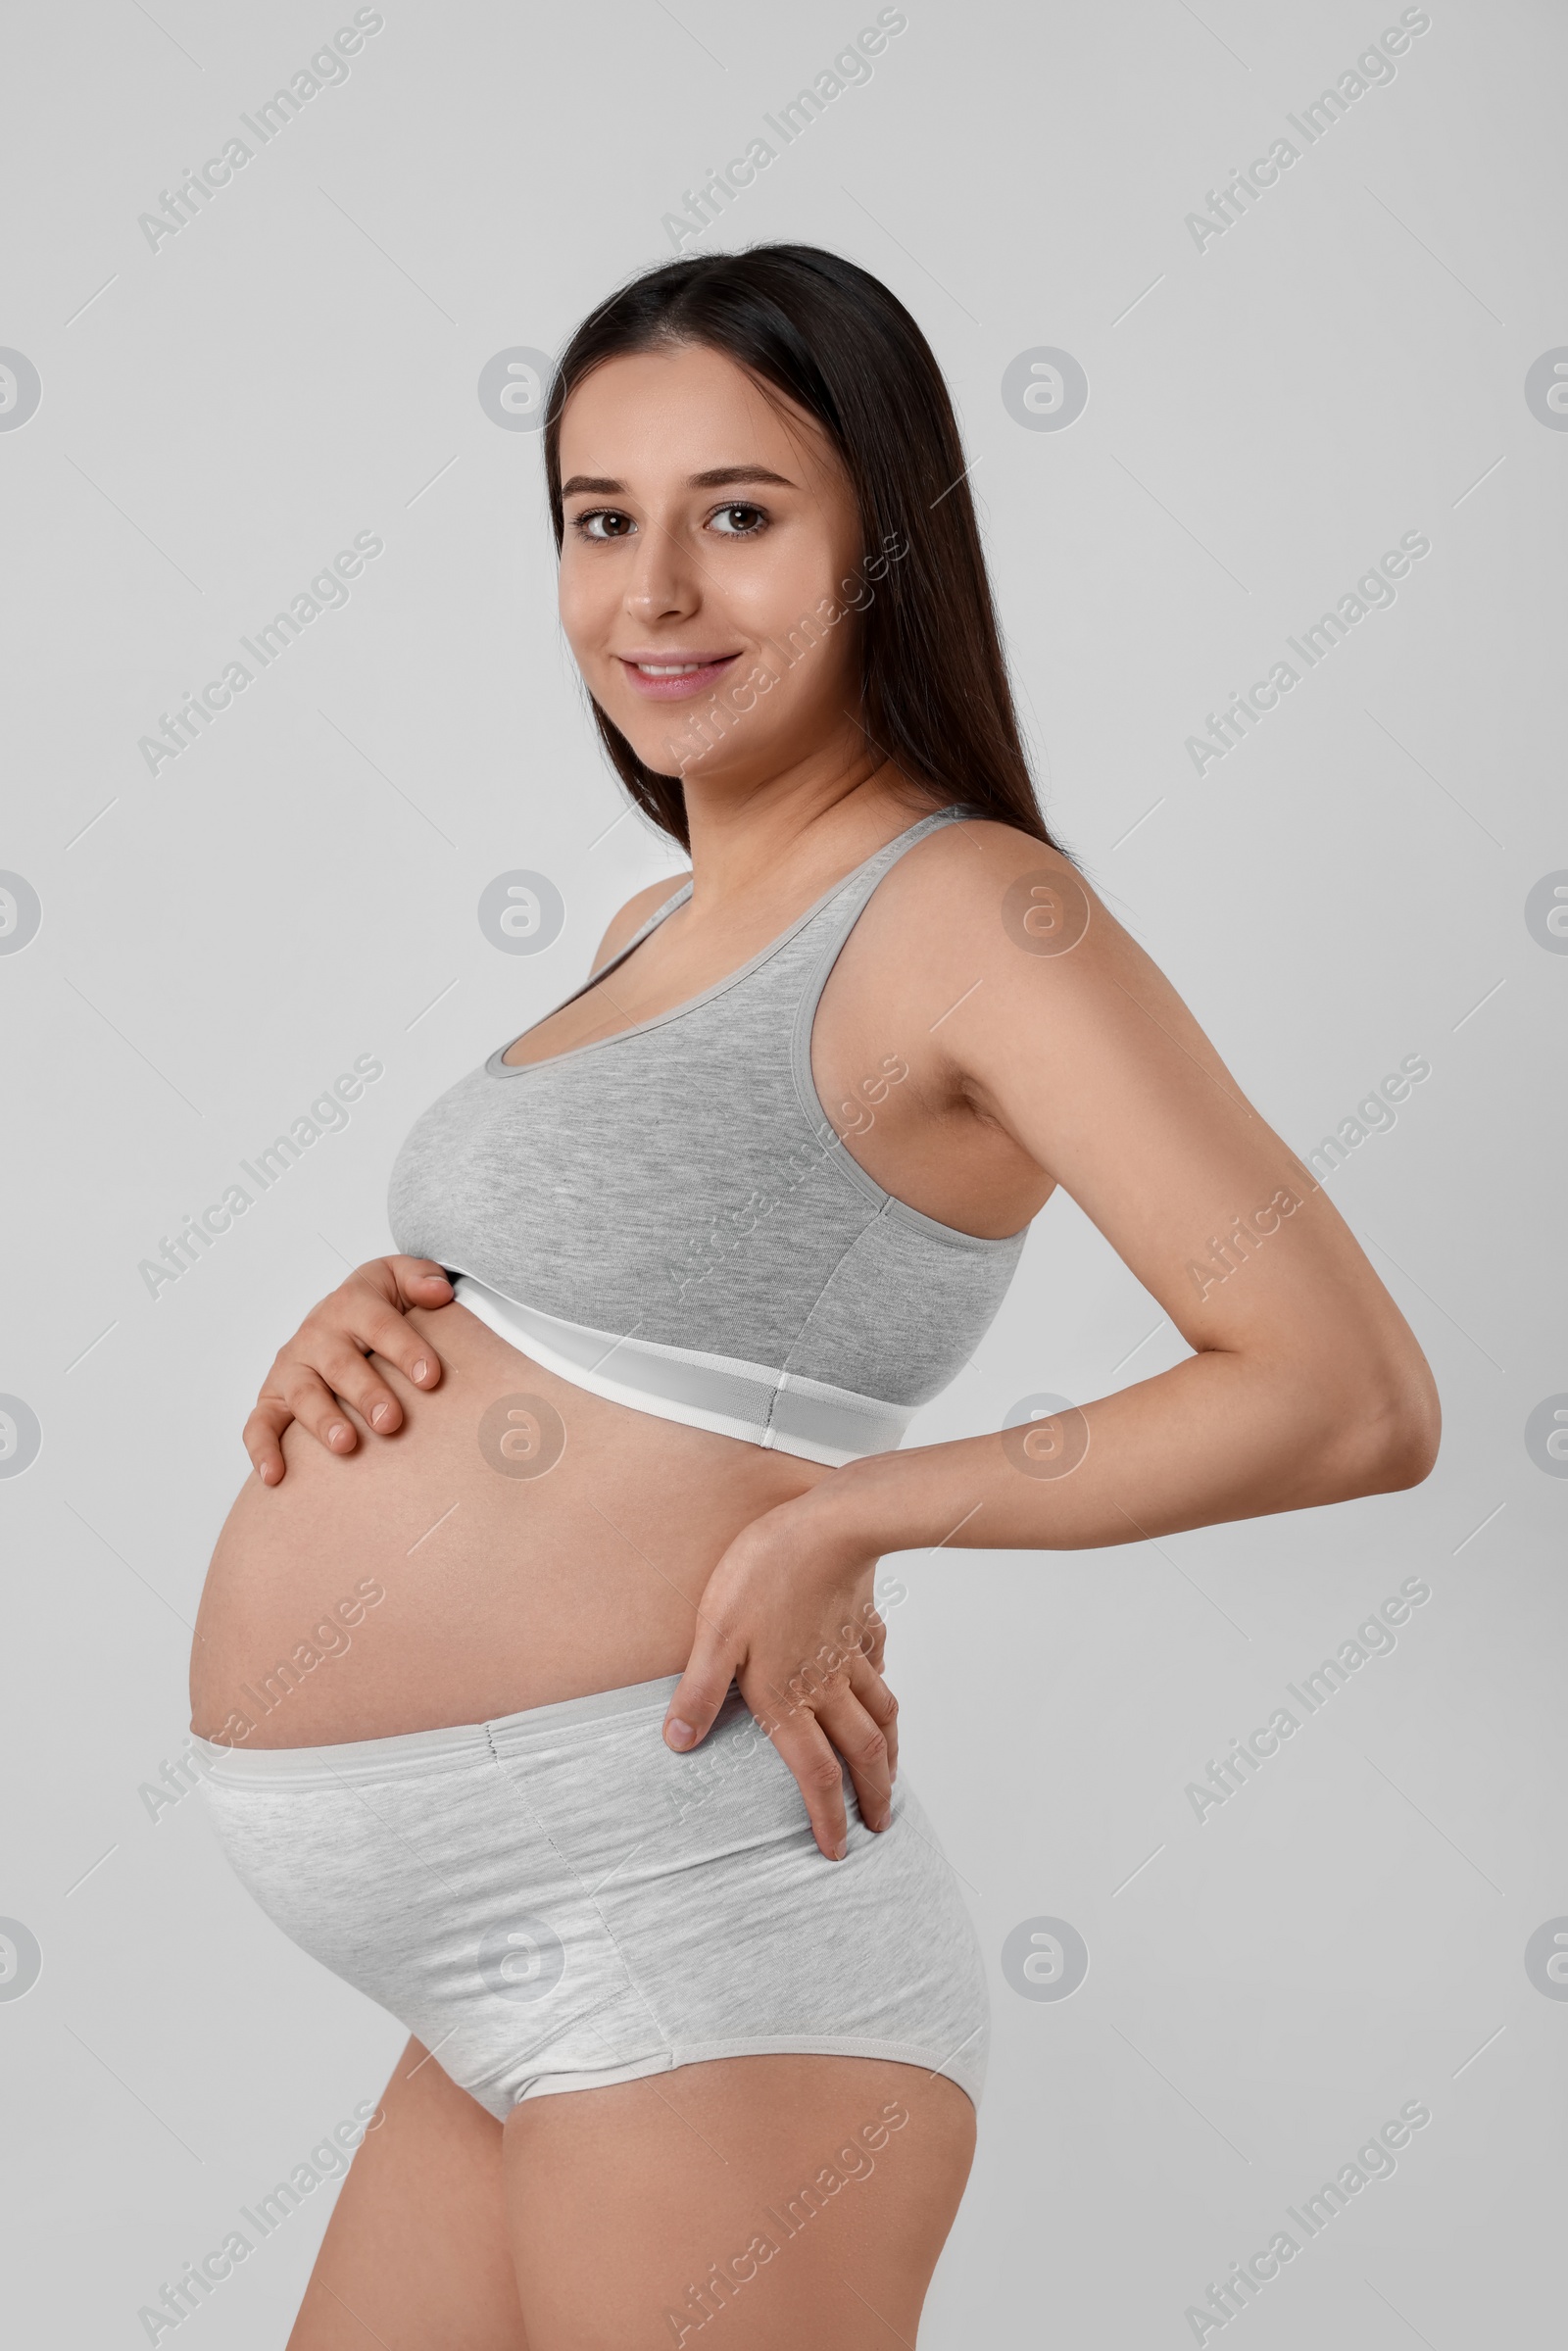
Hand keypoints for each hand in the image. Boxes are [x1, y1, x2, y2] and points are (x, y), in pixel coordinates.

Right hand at [243, 1257, 453, 1485]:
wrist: (343, 1313)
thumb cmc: (378, 1304)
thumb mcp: (400, 1279)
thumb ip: (422, 1278)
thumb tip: (440, 1292)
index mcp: (352, 1305)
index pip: (381, 1325)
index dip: (405, 1349)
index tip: (430, 1377)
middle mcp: (317, 1335)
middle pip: (342, 1365)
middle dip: (366, 1393)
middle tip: (391, 1421)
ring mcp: (293, 1367)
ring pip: (304, 1395)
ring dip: (323, 1421)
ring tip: (347, 1444)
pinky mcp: (273, 1397)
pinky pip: (259, 1424)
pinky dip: (262, 1449)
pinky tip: (276, 1476)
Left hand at [663, 1485, 898, 1859]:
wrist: (828, 1525)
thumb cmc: (766, 1574)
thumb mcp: (715, 1634)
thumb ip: (700, 1692)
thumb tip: (678, 1743)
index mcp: (790, 1697)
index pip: (815, 1772)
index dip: (827, 1815)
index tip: (838, 1849)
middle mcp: (828, 1686)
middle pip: (861, 1754)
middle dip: (872, 1796)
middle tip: (880, 1825)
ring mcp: (851, 1654)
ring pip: (880, 1715)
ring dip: (889, 1753)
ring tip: (891, 1774)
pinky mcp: (862, 1622)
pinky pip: (877, 1664)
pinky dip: (882, 1686)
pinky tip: (879, 1688)